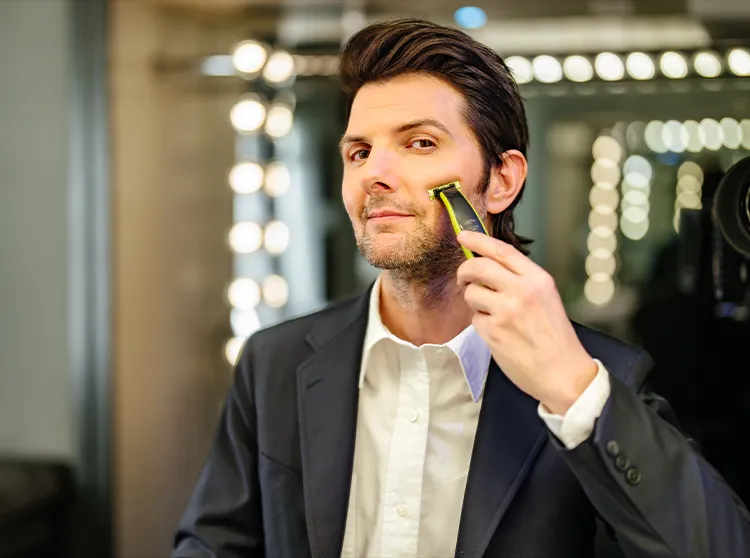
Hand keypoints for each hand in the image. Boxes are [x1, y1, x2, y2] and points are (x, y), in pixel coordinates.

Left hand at [456, 231, 596, 414]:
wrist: (563, 373)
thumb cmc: (555, 339)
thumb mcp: (547, 299)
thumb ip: (521, 281)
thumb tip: (489, 268)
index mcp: (538, 280)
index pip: (502, 251)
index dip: (479, 240)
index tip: (463, 235)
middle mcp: (522, 291)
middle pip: (478, 266)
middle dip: (465, 271)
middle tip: (464, 278)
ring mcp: (506, 311)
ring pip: (471, 292)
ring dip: (474, 302)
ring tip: (491, 314)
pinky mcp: (493, 331)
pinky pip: (474, 318)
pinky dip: (480, 324)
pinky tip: (497, 333)